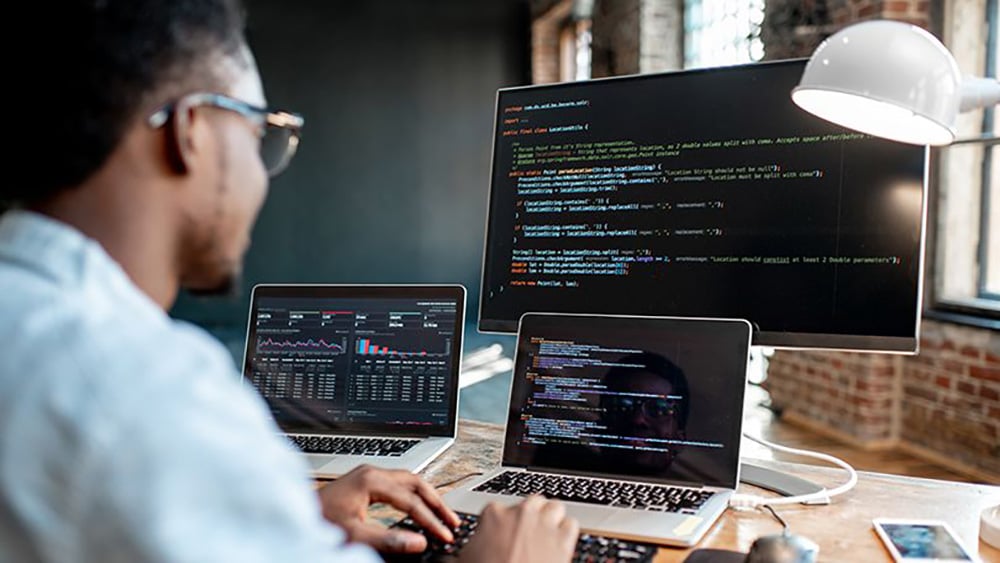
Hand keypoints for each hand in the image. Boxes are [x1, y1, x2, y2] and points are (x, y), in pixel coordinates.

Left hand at [317, 464, 460, 553]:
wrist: (294, 514)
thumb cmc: (318, 521)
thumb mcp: (355, 534)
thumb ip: (388, 539)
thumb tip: (418, 543)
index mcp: (371, 480)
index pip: (411, 500)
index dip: (430, 519)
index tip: (444, 534)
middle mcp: (371, 472)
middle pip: (416, 482)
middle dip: (436, 502)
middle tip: (452, 521)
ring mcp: (368, 474)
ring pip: (409, 480)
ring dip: (427, 497)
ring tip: (442, 514)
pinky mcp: (364, 481)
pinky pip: (398, 484)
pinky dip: (413, 495)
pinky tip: (418, 506)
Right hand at [458, 496, 578, 562]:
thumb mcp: (463, 561)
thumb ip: (463, 551)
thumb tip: (456, 555)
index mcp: (494, 515)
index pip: (499, 508)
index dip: (501, 523)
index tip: (501, 535)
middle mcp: (521, 514)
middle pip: (532, 502)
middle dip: (531, 515)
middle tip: (527, 533)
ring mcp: (544, 525)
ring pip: (555, 507)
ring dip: (552, 519)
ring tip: (547, 534)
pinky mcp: (563, 541)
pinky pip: (571, 525)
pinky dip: (567, 533)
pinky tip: (560, 544)